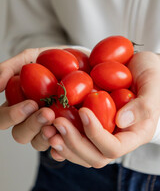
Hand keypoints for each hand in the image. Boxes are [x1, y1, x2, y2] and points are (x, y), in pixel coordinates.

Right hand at [0, 47, 67, 150]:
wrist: (80, 61)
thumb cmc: (52, 60)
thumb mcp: (29, 57)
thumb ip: (10, 68)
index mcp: (17, 103)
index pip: (3, 118)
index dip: (11, 116)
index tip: (31, 104)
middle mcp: (30, 118)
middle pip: (20, 134)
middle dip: (32, 125)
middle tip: (47, 113)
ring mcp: (48, 125)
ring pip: (39, 142)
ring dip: (47, 136)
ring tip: (59, 123)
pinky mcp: (67, 129)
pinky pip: (61, 145)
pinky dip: (62, 145)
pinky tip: (69, 137)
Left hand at [49, 51, 159, 166]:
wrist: (138, 67)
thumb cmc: (151, 74)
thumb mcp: (153, 85)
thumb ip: (143, 105)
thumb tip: (120, 121)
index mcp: (134, 134)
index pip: (114, 148)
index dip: (96, 134)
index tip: (83, 111)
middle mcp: (117, 137)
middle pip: (93, 155)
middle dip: (73, 142)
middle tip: (56, 123)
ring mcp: (102, 132)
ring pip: (81, 151)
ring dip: (62, 142)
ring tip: (46, 127)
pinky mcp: (91, 123)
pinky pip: (74, 138)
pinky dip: (60, 137)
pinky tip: (47, 129)